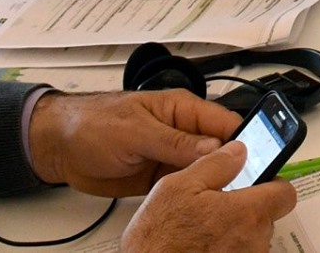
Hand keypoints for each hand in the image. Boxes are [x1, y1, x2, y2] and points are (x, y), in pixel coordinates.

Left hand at [26, 90, 236, 196]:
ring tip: (226, 202)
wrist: (59, 146)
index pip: (225, 124)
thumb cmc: (93, 123)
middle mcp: (182, 133)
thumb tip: (214, 147)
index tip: (260, 162)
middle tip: (247, 189)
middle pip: (221, 151)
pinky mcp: (159, 179)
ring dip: (214, 186)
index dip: (246, 141)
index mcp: (182, 110)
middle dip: (234, 168)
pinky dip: (193, 198)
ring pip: (204, 172)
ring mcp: (171, 157)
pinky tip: (201, 208)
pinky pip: (185, 188)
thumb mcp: (136, 130)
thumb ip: (175, 140)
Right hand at [120, 142, 297, 252]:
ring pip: (252, 239)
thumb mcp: (178, 187)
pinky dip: (227, 250)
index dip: (272, 185)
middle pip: (266, 217)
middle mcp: (254, 241)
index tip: (259, 183)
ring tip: (204, 231)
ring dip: (235, 232)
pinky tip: (202, 247)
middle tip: (217, 208)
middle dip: (247, 210)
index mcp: (246, 212)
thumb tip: (239, 151)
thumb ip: (215, 165)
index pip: (285, 193)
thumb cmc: (158, 240)